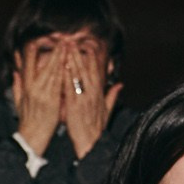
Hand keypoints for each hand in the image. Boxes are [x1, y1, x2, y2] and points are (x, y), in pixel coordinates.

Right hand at [10, 45, 65, 157]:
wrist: (31, 137)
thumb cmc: (26, 120)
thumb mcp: (18, 101)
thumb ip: (17, 85)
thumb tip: (15, 72)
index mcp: (25, 86)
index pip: (27, 62)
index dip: (34, 49)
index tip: (41, 40)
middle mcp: (33, 88)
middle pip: (44, 64)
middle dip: (54, 50)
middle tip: (62, 38)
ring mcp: (43, 94)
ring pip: (53, 71)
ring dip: (61, 57)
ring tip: (68, 45)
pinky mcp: (53, 101)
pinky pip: (59, 84)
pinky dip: (64, 72)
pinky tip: (70, 63)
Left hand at [60, 37, 121, 159]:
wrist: (91, 143)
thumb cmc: (96, 129)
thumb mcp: (107, 111)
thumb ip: (112, 96)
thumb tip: (120, 85)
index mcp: (99, 94)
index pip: (96, 71)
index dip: (92, 57)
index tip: (87, 45)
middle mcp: (92, 94)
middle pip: (86, 69)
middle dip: (79, 54)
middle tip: (73, 41)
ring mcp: (84, 99)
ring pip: (78, 75)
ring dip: (72, 60)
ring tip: (67, 47)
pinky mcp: (75, 105)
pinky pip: (71, 88)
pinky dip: (67, 76)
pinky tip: (62, 66)